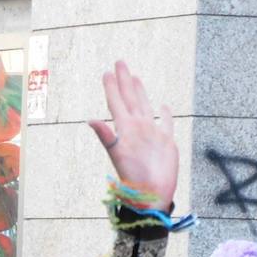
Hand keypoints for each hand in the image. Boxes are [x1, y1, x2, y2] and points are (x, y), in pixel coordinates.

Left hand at [87, 61, 177, 206]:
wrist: (151, 194)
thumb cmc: (133, 177)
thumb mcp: (117, 154)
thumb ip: (106, 135)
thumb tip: (90, 120)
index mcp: (125, 129)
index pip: (116, 103)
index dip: (111, 87)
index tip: (107, 71)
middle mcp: (137, 128)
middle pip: (129, 99)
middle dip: (124, 81)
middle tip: (119, 62)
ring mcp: (151, 134)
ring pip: (145, 107)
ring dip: (140, 93)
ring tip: (135, 78)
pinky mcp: (166, 142)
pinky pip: (166, 123)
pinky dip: (166, 114)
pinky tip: (163, 106)